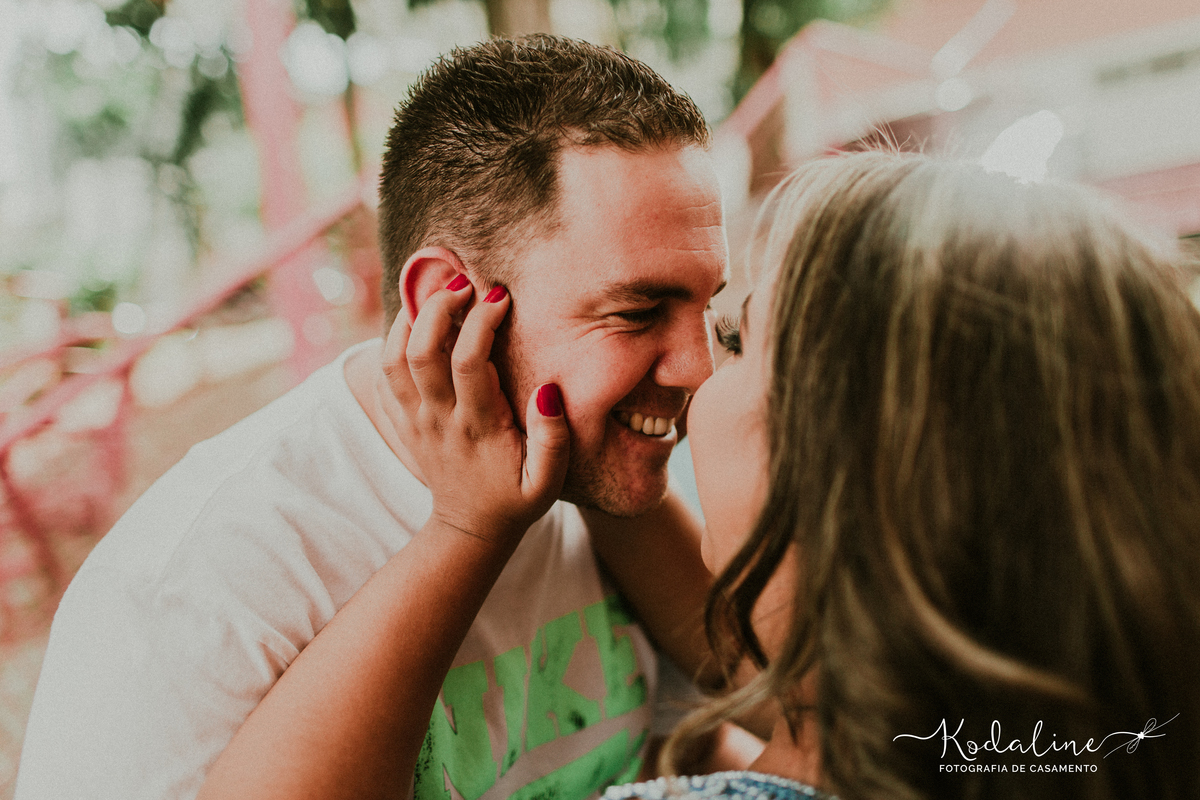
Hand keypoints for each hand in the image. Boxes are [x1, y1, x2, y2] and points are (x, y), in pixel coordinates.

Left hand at [380, 277, 569, 543]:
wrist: (469, 530)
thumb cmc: (516, 499)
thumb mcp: (547, 482)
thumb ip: (554, 439)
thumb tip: (548, 390)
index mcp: (477, 427)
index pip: (468, 361)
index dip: (481, 321)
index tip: (499, 295)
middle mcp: (438, 420)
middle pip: (421, 351)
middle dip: (438, 307)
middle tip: (462, 281)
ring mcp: (414, 421)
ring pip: (393, 359)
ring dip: (409, 320)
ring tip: (436, 294)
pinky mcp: (402, 422)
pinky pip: (384, 375)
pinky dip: (392, 341)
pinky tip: (415, 322)